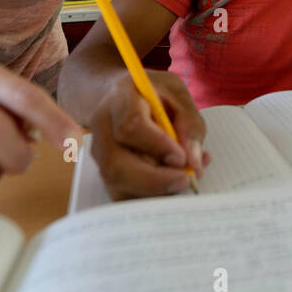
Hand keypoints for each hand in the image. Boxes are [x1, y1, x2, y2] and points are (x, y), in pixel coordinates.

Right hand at [89, 69, 208, 198]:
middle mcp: (102, 126)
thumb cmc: (152, 94)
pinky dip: (147, 197)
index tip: (181, 157)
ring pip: (116, 183)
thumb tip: (194, 163)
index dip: (158, 146)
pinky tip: (168, 186)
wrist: (119, 94)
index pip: (131, 127)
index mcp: (121, 98)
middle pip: (116, 163)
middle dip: (154, 180)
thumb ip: (190, 125)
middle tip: (185, 179)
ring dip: (153, 191)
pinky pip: (119, 194)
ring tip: (180, 180)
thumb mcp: (178, 95)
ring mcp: (98, 150)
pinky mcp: (102, 170)